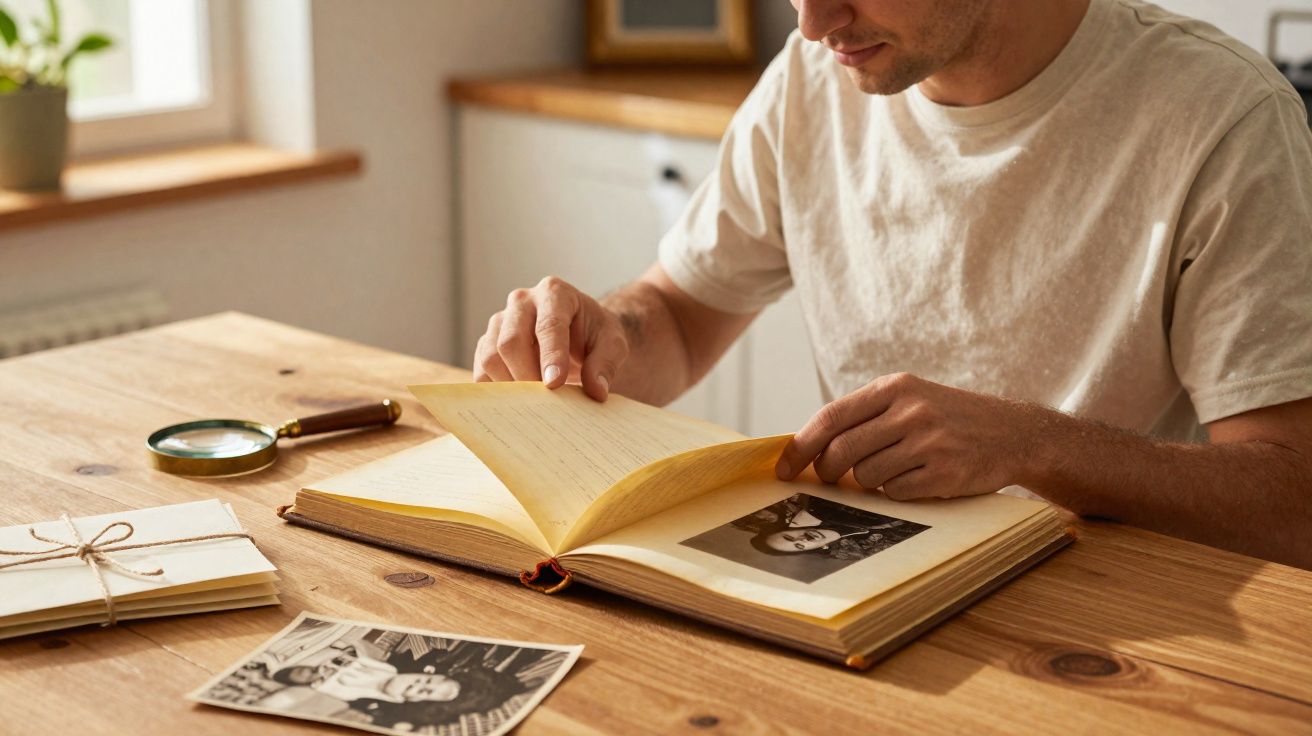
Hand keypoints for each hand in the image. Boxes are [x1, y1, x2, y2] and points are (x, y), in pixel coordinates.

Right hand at [473, 276, 628, 400]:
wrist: (579, 334)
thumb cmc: (595, 335)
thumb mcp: (613, 343)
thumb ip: (606, 363)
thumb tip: (596, 390)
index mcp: (555, 293)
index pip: (548, 325)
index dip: (551, 356)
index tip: (554, 384)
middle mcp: (522, 302)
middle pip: (511, 340)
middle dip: (527, 375)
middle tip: (545, 403)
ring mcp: (500, 321)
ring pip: (491, 355)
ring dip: (510, 385)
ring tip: (534, 404)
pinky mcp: (487, 342)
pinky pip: (481, 369)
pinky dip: (496, 390)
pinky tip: (518, 401)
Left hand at [775, 373, 1040, 499]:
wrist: (1014, 433)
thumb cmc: (950, 418)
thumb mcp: (911, 399)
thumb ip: (865, 417)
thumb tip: (810, 449)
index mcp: (895, 387)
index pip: (831, 417)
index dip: (801, 446)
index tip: (784, 468)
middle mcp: (911, 411)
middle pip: (841, 452)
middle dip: (828, 472)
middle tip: (831, 479)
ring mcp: (929, 442)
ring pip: (866, 477)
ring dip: (870, 482)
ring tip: (897, 469)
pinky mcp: (944, 473)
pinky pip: (896, 493)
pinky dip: (899, 492)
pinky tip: (921, 478)